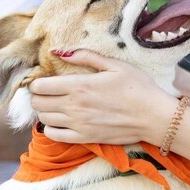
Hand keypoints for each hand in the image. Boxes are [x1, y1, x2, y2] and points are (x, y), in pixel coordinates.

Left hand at [28, 50, 170, 144]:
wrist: (154, 116)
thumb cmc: (138, 87)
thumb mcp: (116, 65)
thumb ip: (86, 56)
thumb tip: (61, 52)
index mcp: (80, 85)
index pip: (40, 86)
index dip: (36, 82)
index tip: (42, 79)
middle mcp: (74, 106)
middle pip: (38, 103)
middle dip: (38, 95)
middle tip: (47, 91)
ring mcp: (78, 124)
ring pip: (43, 118)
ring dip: (44, 111)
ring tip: (55, 105)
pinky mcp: (85, 138)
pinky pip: (54, 135)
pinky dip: (50, 128)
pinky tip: (60, 121)